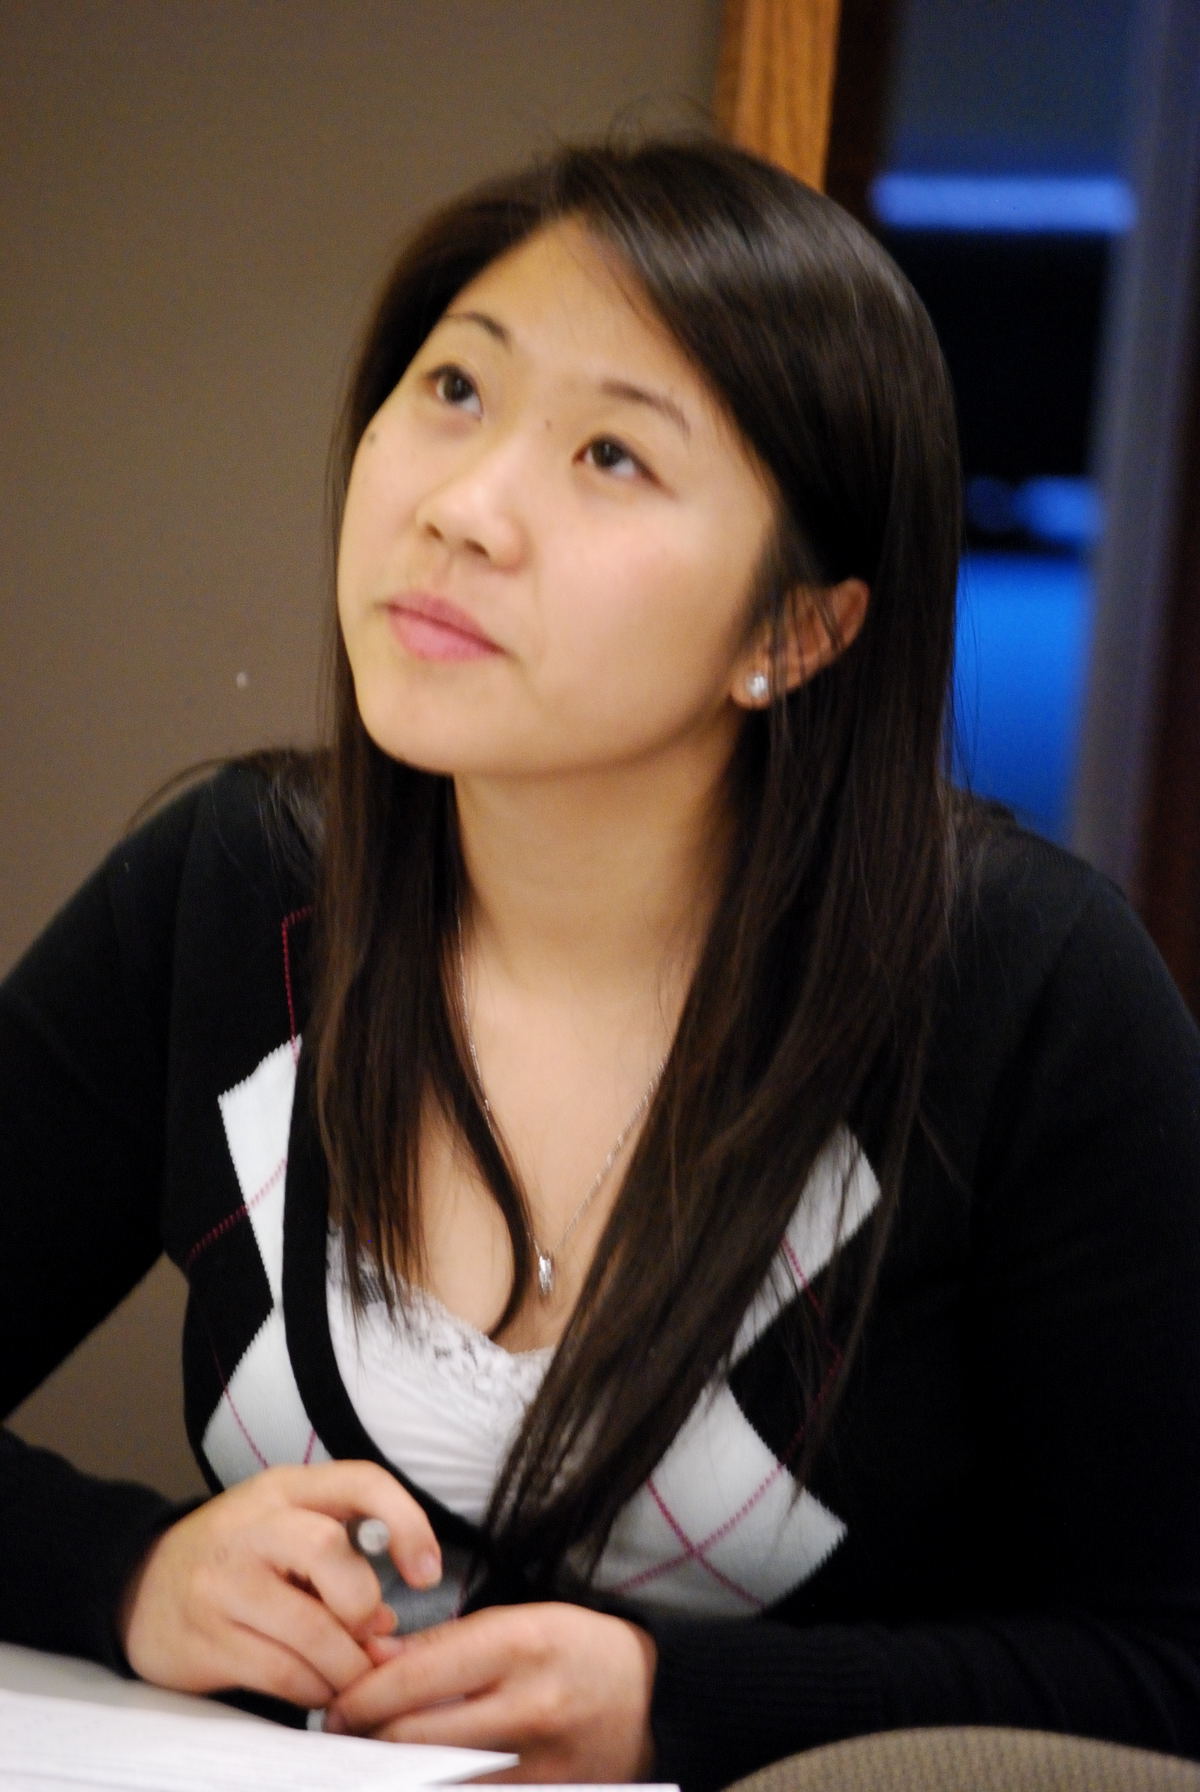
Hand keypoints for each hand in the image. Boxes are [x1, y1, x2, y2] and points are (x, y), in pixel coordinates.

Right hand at [118, 1461, 441, 1708]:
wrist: (138, 1588)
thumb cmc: (236, 1558)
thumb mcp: (285, 1530)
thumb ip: (342, 1559)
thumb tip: (389, 1626)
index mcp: (283, 1489)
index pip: (360, 1481)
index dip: (407, 1523)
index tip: (426, 1572)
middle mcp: (252, 1527)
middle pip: (330, 1550)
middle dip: (362, 1603)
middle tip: (367, 1632)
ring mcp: (223, 1584)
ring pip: (311, 1627)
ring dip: (346, 1664)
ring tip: (351, 1674)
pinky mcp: (205, 1639)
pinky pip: (282, 1672)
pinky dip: (314, 1688)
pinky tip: (317, 1688)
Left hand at [324, 1601, 656, 1782]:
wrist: (654, 1698)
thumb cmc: (578, 1649)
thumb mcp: (516, 1620)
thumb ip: (442, 1644)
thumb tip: (371, 1660)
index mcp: (519, 1645)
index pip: (414, 1679)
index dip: (360, 1697)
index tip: (334, 1704)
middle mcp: (528, 1707)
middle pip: (415, 1738)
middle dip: (365, 1740)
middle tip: (339, 1735)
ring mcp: (538, 1765)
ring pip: (435, 1779)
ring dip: (394, 1770)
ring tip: (373, 1755)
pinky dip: (437, 1786)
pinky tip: (419, 1775)